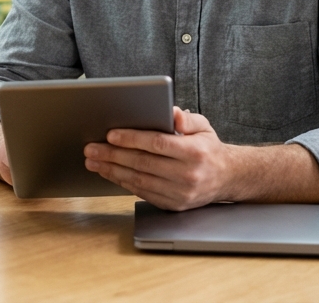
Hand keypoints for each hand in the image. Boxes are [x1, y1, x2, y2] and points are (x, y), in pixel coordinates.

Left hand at [84, 107, 230, 210]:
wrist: (227, 178)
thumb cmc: (208, 149)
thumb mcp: (203, 127)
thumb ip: (187, 119)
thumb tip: (172, 113)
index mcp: (195, 153)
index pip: (157, 144)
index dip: (132, 139)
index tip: (110, 135)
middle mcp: (188, 175)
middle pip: (143, 163)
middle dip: (113, 155)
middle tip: (91, 149)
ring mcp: (180, 193)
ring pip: (139, 181)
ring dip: (112, 171)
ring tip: (94, 162)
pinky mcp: (174, 205)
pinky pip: (143, 193)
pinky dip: (124, 183)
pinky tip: (110, 173)